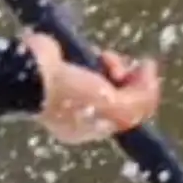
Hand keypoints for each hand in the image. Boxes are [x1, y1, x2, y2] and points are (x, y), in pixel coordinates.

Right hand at [25, 31, 159, 144]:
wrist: (32, 71)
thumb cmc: (69, 94)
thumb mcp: (112, 107)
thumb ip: (138, 102)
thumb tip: (150, 80)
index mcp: (89, 129)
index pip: (128, 114)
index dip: (144, 93)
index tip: (147, 72)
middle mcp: (81, 112)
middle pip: (120, 95)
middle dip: (128, 79)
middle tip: (122, 68)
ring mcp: (71, 89)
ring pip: (108, 76)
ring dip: (115, 64)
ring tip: (106, 58)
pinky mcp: (65, 67)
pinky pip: (92, 61)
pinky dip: (99, 56)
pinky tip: (96, 54)